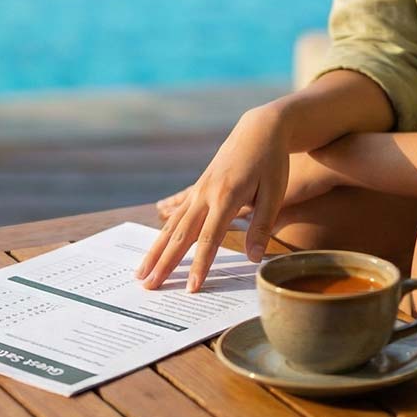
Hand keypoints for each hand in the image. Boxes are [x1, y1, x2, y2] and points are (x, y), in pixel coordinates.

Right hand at [136, 107, 289, 291]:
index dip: (200, 264)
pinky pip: (176, 215)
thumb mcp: (275, 192)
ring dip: (155, 251)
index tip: (191, 287)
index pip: (209, 238)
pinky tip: (153, 248)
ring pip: (172, 226)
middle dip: (165, 263)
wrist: (260, 129)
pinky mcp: (198, 188)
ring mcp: (199, 190)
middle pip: (181, 235)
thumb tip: (252, 259)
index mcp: (227, 196)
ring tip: (141, 273)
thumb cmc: (272, 162)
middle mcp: (206, 193)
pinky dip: (163, 234)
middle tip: (149, 287)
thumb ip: (262, 226)